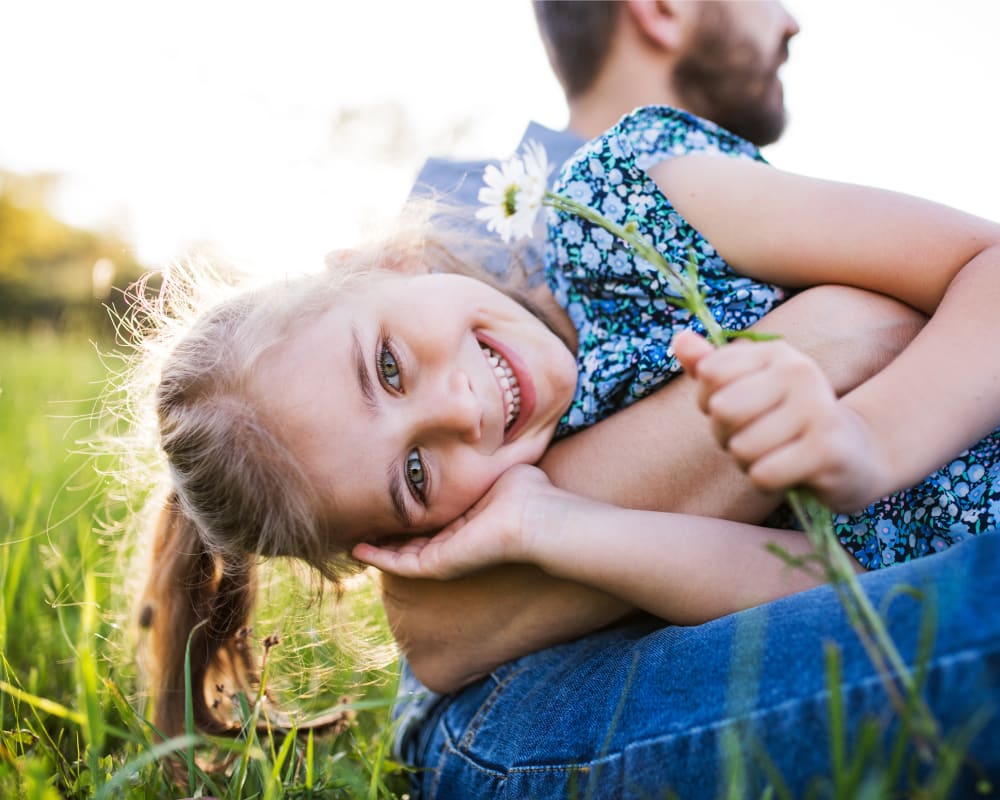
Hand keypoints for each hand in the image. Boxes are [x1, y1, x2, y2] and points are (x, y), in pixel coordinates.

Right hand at [353, 465, 559, 579]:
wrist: (536, 515)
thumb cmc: (527, 492)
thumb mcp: (496, 469)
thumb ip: (481, 458)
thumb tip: (475, 431)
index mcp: (466, 523)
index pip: (428, 522)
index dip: (404, 509)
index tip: (380, 493)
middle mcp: (454, 543)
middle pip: (409, 541)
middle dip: (382, 531)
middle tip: (355, 516)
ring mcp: (446, 557)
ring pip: (399, 556)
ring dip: (374, 547)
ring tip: (347, 533)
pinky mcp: (440, 565)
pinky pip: (400, 565)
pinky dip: (378, 558)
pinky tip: (357, 548)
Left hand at [673, 330, 888, 511]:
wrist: (857, 454)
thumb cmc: (788, 421)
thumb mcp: (750, 388)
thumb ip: (711, 366)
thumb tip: (679, 339)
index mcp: (777, 352)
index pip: (710, 373)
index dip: (709, 401)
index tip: (736, 408)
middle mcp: (800, 373)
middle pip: (723, 410)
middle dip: (726, 436)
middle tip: (753, 438)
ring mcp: (817, 410)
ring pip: (741, 448)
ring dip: (747, 462)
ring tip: (774, 454)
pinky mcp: (826, 450)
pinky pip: (762, 474)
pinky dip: (766, 481)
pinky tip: (789, 472)